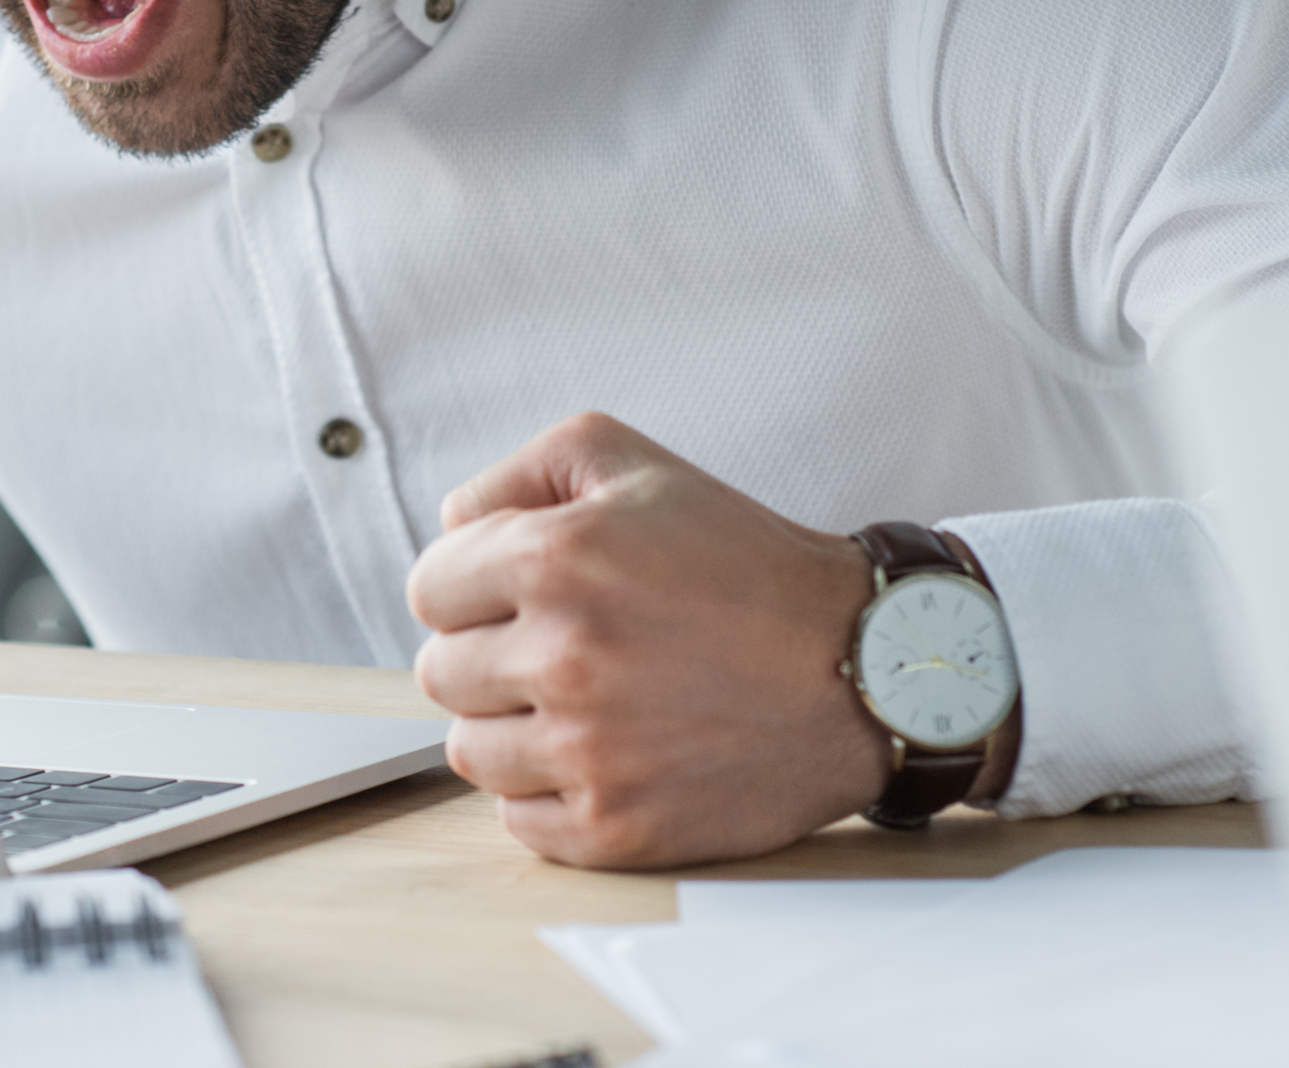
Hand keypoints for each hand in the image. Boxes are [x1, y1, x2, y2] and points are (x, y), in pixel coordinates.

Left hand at [406, 413, 1005, 867]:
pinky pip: (518, 820)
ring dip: (512, 728)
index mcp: (554, 558)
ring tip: (588, 701)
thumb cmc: (743, 561)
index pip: (428, 589)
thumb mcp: (630, 461)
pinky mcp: (615, 826)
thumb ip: (516, 474)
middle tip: (566, 647)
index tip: (524, 594)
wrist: (859, 665)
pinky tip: (609, 753)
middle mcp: (562, 656)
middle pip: (439, 672)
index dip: (472, 586)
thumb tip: (449, 528)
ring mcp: (588, 750)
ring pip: (469, 751)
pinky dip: (550, 792)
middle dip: (489, 654)